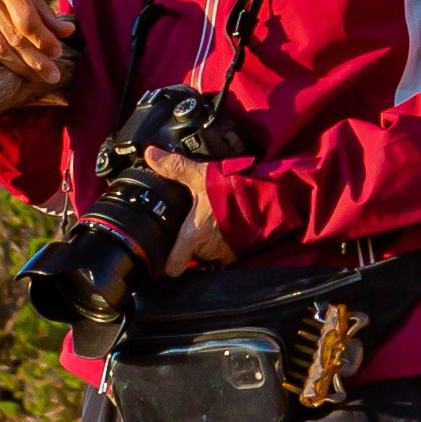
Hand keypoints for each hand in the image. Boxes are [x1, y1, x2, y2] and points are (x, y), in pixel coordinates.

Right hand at [0, 0, 69, 94]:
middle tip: (52, 76)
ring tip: (36, 78)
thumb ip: (46, 16)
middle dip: (36, 60)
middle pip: (14, 37)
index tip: (58, 54)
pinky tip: (6, 68)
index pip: (27, 20)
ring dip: (19, 67)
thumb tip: (68, 33)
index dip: (43, 39)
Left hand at [145, 161, 233, 279]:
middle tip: (187, 227)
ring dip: (206, 245)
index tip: (162, 254)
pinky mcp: (240, 252)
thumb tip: (151, 154)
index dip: (165, 264)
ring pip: (207, 256)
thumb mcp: (201, 176)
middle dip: (188, 246)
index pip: (172, 267)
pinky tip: (224, 227)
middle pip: (190, 258)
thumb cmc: (233, 191)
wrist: (269, 198)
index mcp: (193, 236)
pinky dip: (222, 244)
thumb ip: (175, 167)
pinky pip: (224, 253)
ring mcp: (225, 254)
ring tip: (208, 224)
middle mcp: (208, 251)